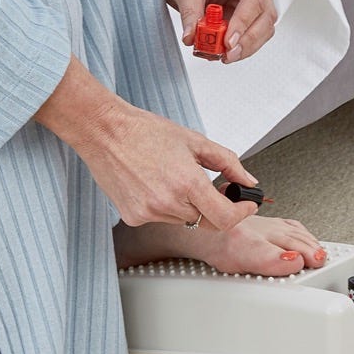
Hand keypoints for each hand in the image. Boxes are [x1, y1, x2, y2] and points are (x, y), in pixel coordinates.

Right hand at [34, 57, 258, 228]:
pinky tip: (155, 185)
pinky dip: (166, 207)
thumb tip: (248, 180)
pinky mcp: (134, 217)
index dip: (242, 212)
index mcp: (187, 182)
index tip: (246, 204)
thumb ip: (227, 163)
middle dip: (217, 208)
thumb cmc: (145, 132)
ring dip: (189, 206)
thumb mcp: (195, 141)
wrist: (105, 132)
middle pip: (207, 222)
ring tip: (175, 178)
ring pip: (184, 221)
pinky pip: (161, 219)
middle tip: (217, 190)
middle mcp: (168, 202)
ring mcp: (149, 213)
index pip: (226, 218)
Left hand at [155, 0, 277, 63]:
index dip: (243, 24)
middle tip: (228, 55)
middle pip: (264, 19)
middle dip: (248, 40)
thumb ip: (191, 15)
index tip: (229, 42)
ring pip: (258, 30)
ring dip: (242, 46)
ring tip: (219, 55)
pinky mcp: (234, 13)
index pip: (254, 1)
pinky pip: (241, 34)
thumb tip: (194, 38)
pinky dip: (230, 46)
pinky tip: (215, 50)